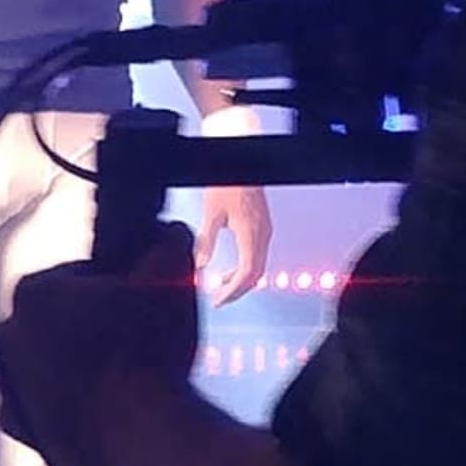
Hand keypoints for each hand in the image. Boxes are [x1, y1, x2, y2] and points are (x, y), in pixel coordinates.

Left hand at [0, 229, 201, 465]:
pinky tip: (98, 407)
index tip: (135, 301)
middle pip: (56, 320)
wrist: (145, 432)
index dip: (111, 286)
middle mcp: (9, 336)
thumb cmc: (152, 350)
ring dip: (74, 364)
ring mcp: (12, 386)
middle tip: (131, 338)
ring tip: (120, 375)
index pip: (76, 276)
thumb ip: (167, 242)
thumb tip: (168, 233)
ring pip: (46, 363)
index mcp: (34, 292)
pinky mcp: (22, 430)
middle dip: (87, 325)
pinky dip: (64, 407)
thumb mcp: (174, 276)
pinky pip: (41, 409)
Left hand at [195, 179, 269, 305]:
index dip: (233, 291)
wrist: (243, 166)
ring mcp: (265, 231)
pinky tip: (230, 269)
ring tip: (221, 286)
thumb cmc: (230, 183)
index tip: (219, 300)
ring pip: (257, 267)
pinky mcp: (262, 228)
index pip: (247, 273)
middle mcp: (263, 234)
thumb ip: (206, 241)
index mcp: (251, 233)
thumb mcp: (212, 213)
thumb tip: (200, 263)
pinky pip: (257, 256)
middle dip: (237, 290)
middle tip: (219, 299)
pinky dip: (244, 268)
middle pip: (255, 275)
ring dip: (240, 280)